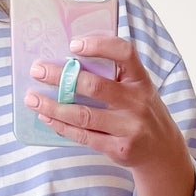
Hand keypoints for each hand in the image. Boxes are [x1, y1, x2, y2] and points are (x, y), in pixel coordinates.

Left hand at [23, 33, 188, 176]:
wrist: (163, 151)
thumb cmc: (141, 112)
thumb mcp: (137, 89)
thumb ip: (113, 76)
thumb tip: (69, 62)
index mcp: (141, 79)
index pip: (124, 53)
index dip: (99, 45)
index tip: (73, 44)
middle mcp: (137, 101)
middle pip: (95, 86)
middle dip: (61, 77)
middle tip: (38, 70)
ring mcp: (129, 127)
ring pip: (83, 115)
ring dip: (53, 105)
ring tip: (32, 98)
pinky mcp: (119, 148)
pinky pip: (83, 136)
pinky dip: (61, 126)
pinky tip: (46, 116)